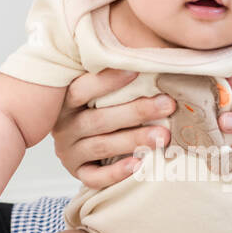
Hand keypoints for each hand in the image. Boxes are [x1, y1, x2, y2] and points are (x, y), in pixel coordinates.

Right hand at [52, 68, 175, 188]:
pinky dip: (116, 172)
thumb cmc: (97, 108)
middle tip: (167, 105)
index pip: (81, 89)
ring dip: (133, 140)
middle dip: (136, 112)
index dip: (107, 81)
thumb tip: (150, 55)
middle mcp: (63, 126)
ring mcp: (68, 151)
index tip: (137, 71)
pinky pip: (94, 177)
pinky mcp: (77, 172)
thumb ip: (115, 77)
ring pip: (101, 146)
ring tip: (163, 136)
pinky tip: (138, 165)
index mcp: (65, 101)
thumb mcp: (97, 92)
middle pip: (98, 120)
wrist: (81, 144)